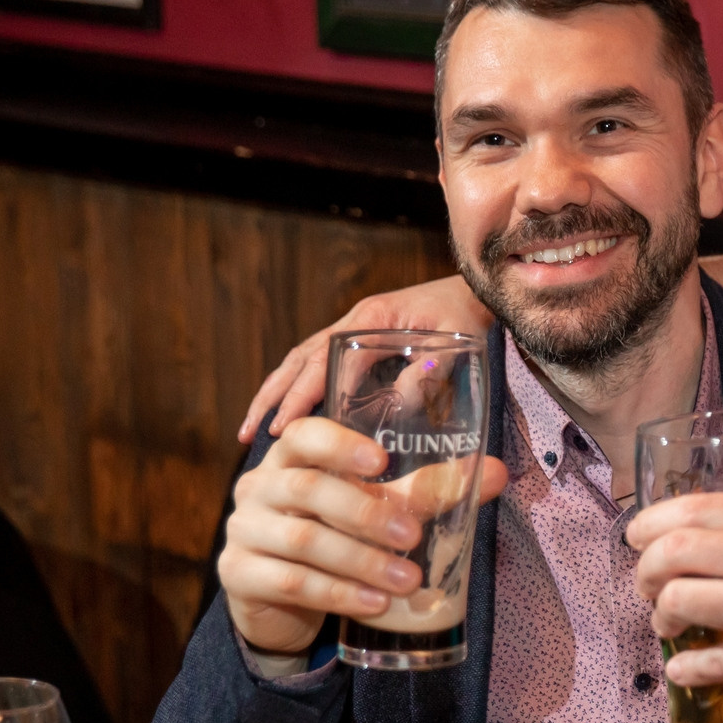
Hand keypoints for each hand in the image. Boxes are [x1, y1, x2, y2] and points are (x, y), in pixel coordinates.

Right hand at [220, 416, 508, 655]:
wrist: (286, 600)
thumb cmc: (338, 536)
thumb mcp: (380, 510)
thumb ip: (430, 490)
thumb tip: (498, 472)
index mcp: (291, 457)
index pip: (304, 435)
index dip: (339, 444)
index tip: (381, 462)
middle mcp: (260, 487)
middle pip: (308, 489)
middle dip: (366, 513)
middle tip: (413, 536)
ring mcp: (244, 531)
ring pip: (302, 540)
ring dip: (360, 561)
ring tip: (407, 582)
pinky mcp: (238, 575)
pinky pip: (289, 581)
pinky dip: (337, 593)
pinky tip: (374, 605)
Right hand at [238, 275, 491, 443]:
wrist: (474, 290)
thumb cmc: (465, 316)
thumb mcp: (454, 345)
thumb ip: (428, 373)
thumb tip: (398, 404)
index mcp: (371, 319)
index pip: (325, 361)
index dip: (303, 395)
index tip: (284, 426)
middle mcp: (353, 321)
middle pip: (300, 360)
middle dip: (273, 396)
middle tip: (248, 433)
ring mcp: (352, 326)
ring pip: (301, 359)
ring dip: (276, 391)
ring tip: (253, 426)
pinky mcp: (357, 335)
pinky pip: (316, 359)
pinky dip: (295, 384)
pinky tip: (285, 408)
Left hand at [628, 492, 722, 721]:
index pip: (697, 508)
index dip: (653, 522)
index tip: (637, 536)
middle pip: (675, 551)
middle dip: (645, 567)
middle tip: (644, 582)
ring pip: (679, 601)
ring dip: (660, 614)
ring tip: (665, 623)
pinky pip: (707, 661)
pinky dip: (684, 667)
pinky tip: (679, 669)